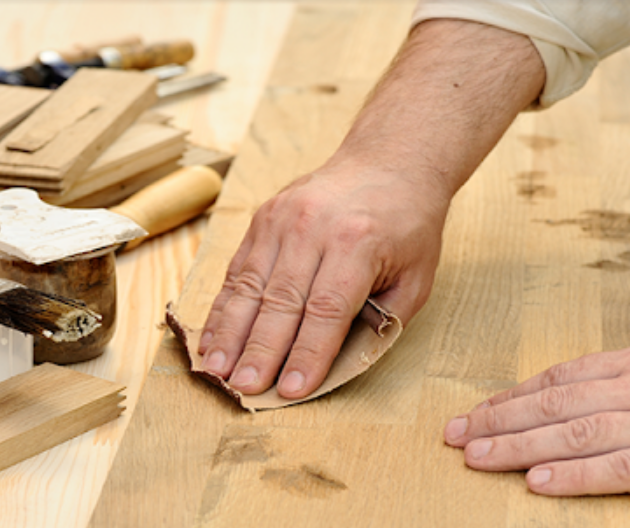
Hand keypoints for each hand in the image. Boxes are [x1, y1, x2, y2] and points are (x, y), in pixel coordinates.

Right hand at [197, 160, 449, 398]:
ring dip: (231, 333)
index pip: (326, 311)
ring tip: (217, 370)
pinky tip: (213, 337)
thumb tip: (339, 366)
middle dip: (260, 351)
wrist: (388, 162)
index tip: (292, 390)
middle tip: (243, 388)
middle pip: (280, 301)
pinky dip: (223, 307)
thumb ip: (382, 323)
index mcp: (357, 243)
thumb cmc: (407, 225)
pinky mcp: (263, 218)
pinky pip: (238, 269)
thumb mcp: (415, 278)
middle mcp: (313, 228)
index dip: (307, 354)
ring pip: (250, 286)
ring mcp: (281, 220)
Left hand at [444, 341, 629, 495]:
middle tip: (455, 435)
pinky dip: (577, 475)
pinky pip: (622, 467)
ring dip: (520, 445)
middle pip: (555, 403)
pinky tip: (539, 482)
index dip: (511, 397)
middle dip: (499, 419)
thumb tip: (564, 402)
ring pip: (576, 432)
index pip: (559, 379)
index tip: (476, 412)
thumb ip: (621, 387)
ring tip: (478, 458)